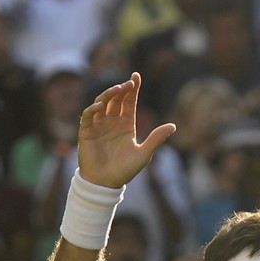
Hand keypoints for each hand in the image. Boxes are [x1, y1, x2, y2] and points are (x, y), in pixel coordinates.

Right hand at [77, 73, 175, 189]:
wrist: (105, 184)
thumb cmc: (124, 171)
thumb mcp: (144, 154)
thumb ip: (156, 139)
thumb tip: (173, 126)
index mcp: (126, 124)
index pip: (129, 101)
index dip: (133, 88)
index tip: (136, 76)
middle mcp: (112, 122)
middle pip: (116, 99)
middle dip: (122, 89)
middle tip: (129, 83)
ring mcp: (98, 126)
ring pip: (102, 103)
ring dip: (108, 94)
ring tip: (117, 89)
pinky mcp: (86, 132)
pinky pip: (88, 116)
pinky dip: (93, 109)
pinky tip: (101, 105)